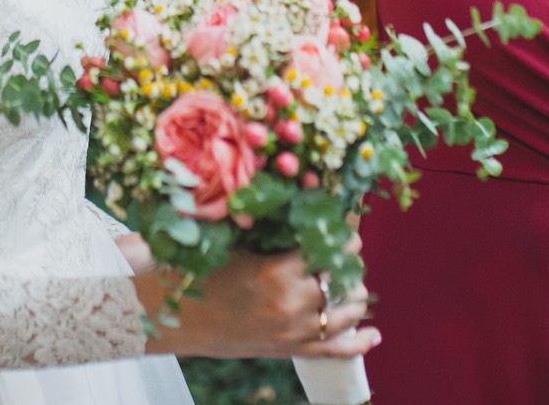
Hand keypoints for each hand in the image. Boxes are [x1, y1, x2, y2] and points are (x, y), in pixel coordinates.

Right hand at [140, 244, 377, 359]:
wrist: (174, 318)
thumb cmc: (198, 271)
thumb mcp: (231, 240)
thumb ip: (265, 224)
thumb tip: (295, 195)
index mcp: (277, 271)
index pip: (328, 248)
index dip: (341, 235)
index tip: (344, 225)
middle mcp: (292, 303)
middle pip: (343, 279)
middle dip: (348, 262)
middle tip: (345, 250)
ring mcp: (294, 331)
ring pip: (346, 313)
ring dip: (354, 294)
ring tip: (351, 281)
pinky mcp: (290, 350)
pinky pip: (335, 351)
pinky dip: (358, 344)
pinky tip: (374, 335)